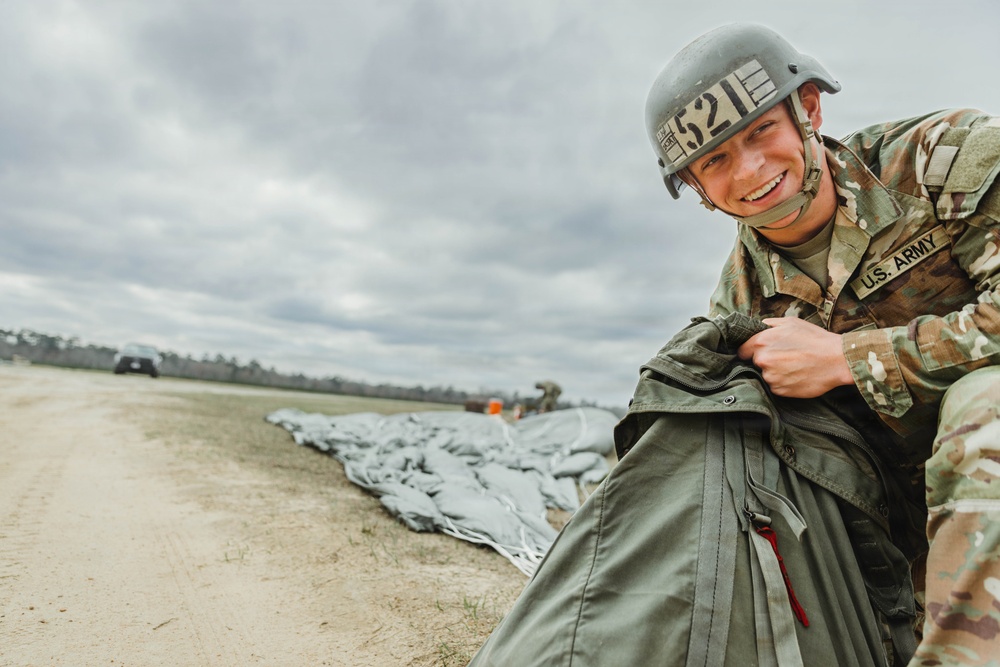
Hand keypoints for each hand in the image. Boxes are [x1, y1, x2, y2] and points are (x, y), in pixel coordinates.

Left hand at [737, 318, 853, 397]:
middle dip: (766, 361)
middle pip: (755, 363)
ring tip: (794, 366)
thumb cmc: (815, 339)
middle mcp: (763, 360)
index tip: (758, 352)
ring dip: (775, 373)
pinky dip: (783, 382)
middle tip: (784, 357)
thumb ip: (769, 324)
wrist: (836, 360)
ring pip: (766, 376)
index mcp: (761, 341)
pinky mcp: (780, 391)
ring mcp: (771, 377)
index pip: (742, 351)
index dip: (750, 351)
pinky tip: (797, 375)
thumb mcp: (791, 322)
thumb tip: (757, 327)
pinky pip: (776, 387)